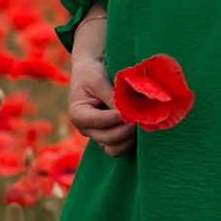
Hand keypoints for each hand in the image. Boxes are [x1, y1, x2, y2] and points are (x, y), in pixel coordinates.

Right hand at [67, 41, 134, 156]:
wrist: (89, 72)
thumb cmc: (91, 73)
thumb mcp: (99, 81)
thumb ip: (112, 98)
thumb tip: (128, 113)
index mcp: (78, 114)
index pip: (99, 121)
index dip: (118, 117)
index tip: (133, 110)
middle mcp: (85, 129)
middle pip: (108, 139)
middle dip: (127, 129)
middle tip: (142, 118)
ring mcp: (96, 135)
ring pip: (114, 148)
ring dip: (130, 139)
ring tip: (141, 124)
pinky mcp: (107, 136)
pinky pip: (118, 147)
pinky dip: (129, 141)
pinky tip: (139, 128)